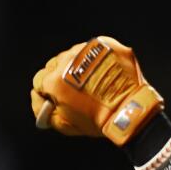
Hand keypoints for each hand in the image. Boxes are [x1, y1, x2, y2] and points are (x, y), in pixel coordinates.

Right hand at [30, 36, 163, 144]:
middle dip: (61, 78)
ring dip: (78, 66)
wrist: (131, 110)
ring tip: (92, 82)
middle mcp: (68, 60)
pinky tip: (103, 73)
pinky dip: (97, 60)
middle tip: (75, 91)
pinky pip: (93, 50)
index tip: (57, 98)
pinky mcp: (105, 44)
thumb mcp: (66, 125)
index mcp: (55, 80)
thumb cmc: (99, 120)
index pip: (39, 80)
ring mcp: (87, 49)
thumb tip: (39, 99)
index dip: (48, 92)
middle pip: (55, 65)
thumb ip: (45, 111)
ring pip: (74, 55)